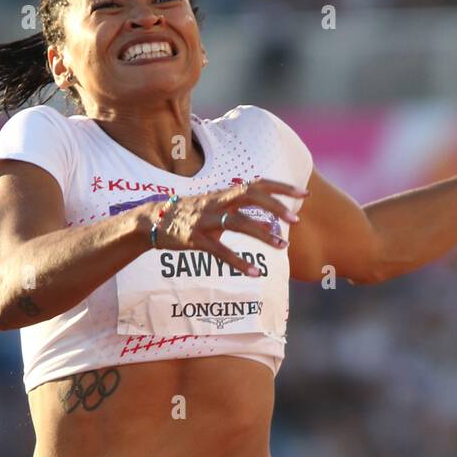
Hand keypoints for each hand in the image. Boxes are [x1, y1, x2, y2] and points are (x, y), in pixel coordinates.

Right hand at [153, 177, 308, 272]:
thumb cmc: (191, 214)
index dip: (281, 188)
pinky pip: (219, 251)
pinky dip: (238, 262)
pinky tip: (255, 273)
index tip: (304, 194)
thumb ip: (243, 210)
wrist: (152, 220)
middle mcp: (217, 202)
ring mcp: (205, 220)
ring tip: (283, 247)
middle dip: (275, 207)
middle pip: (250, 196)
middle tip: (296, 220)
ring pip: (237, 223)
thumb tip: (271, 220)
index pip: (257, 184)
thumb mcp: (217, 207)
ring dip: (262, 233)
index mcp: (224, 193)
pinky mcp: (194, 239)